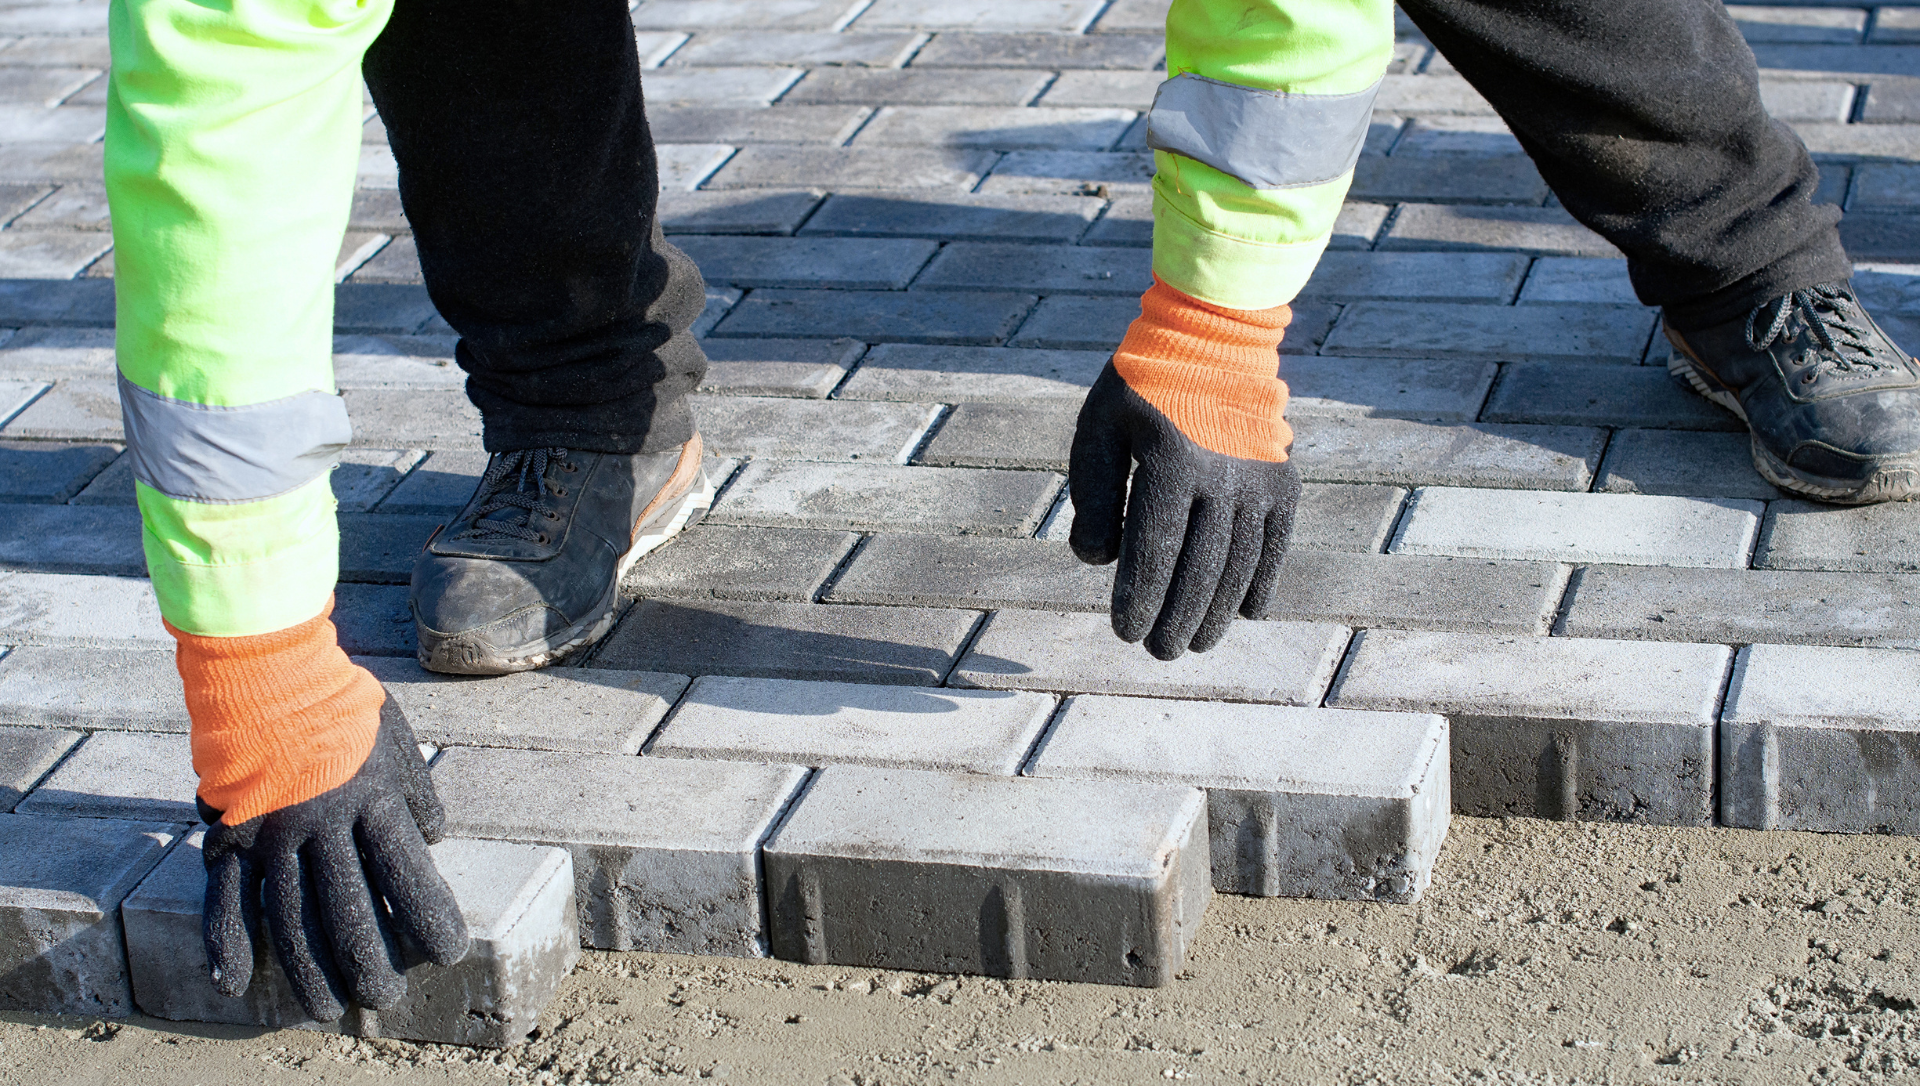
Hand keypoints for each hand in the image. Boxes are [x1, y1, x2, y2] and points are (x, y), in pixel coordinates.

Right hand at [199, 701, 468, 1021]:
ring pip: (288, 917)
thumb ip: (417, 792)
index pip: (407, 873)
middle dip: (369, 963)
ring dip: (307, 969)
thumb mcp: (396, 738)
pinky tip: (234, 982)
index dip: (429, 917)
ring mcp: (270, 834)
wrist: (265, 668)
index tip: (448, 951)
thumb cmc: (341, 704)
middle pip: (346, 910)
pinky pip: (224, 897)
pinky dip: (225, 943)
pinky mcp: (229, 835)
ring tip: (326, 1008)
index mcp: (372, 800)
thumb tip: (434, 838)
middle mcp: (321, 825)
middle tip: (383, 998)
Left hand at [1069, 359, 1299, 659]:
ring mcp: (1258, 480)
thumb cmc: (1141, 388)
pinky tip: (1247, 614)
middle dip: (1177, 619)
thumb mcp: (1098, 427)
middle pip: (1199, 569)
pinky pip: (1274, 543)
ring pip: (1239, 564)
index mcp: (1170, 463)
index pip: (1153, 552)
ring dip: (1217, 612)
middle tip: (1159, 651)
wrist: (1214, 335)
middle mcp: (1221, 477)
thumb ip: (1094, 494)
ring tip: (1195, 643)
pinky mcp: (1282, 481)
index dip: (1140, 599)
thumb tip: (1097, 561)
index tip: (1126, 631)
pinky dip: (1261, 581)